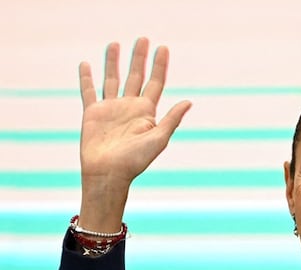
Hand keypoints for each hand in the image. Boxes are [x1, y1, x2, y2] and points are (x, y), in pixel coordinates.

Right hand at [78, 38, 190, 226]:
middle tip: (143, 39)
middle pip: (135, 76)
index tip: (163, 48)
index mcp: (146, 112)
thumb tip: (189, 101)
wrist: (108, 173)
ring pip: (112, 79)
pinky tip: (86, 65)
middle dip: (139, 58)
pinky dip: (86, 78)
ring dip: (113, 62)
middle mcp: (129, 107)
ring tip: (115, 44)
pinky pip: (88, 91)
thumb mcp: (158, 139)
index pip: (155, 83)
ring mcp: (111, 109)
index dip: (160, 66)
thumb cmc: (135, 161)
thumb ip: (171, 119)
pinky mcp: (92, 113)